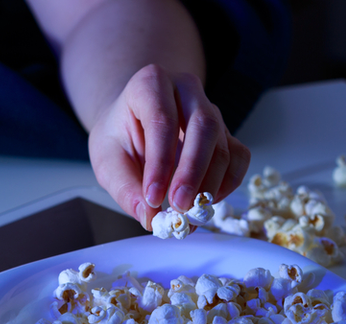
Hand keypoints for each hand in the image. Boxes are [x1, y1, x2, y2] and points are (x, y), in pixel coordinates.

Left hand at [87, 64, 249, 229]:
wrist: (132, 124)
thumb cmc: (119, 137)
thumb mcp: (107, 160)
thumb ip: (124, 187)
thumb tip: (149, 216)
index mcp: (150, 84)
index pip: (162, 120)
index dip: (160, 163)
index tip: (152, 198)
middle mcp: (185, 90)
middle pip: (203, 126)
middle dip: (193, 172)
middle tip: (179, 206)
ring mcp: (210, 109)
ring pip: (223, 143)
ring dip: (209, 183)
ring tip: (189, 212)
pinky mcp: (225, 132)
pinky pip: (238, 155)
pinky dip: (228, 183)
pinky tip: (207, 202)